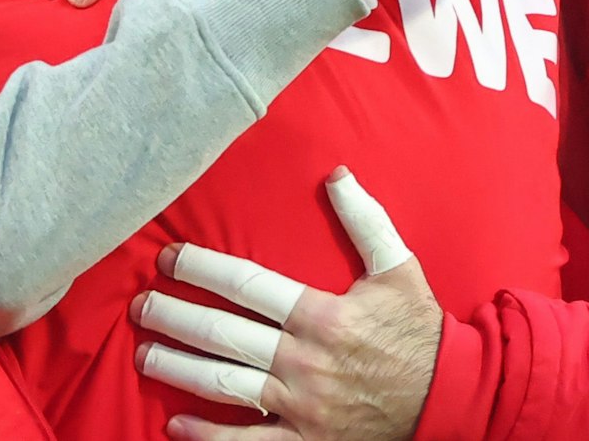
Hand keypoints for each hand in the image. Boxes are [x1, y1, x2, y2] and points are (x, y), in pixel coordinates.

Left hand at [132, 168, 440, 440]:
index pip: (245, 284)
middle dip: (173, 316)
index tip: (168, 258)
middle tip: (139, 305)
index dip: (200, 268)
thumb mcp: (398, 268)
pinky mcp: (305, 439)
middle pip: (221, 334)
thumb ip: (364, 220)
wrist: (449, 398)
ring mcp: (300, 405)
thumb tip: (336, 174)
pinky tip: (175, 423)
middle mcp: (302, 360)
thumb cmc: (419, 331)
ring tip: (143, 353)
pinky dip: (208, 435)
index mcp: (320, 315)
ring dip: (177, 368)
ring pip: (224, 384)